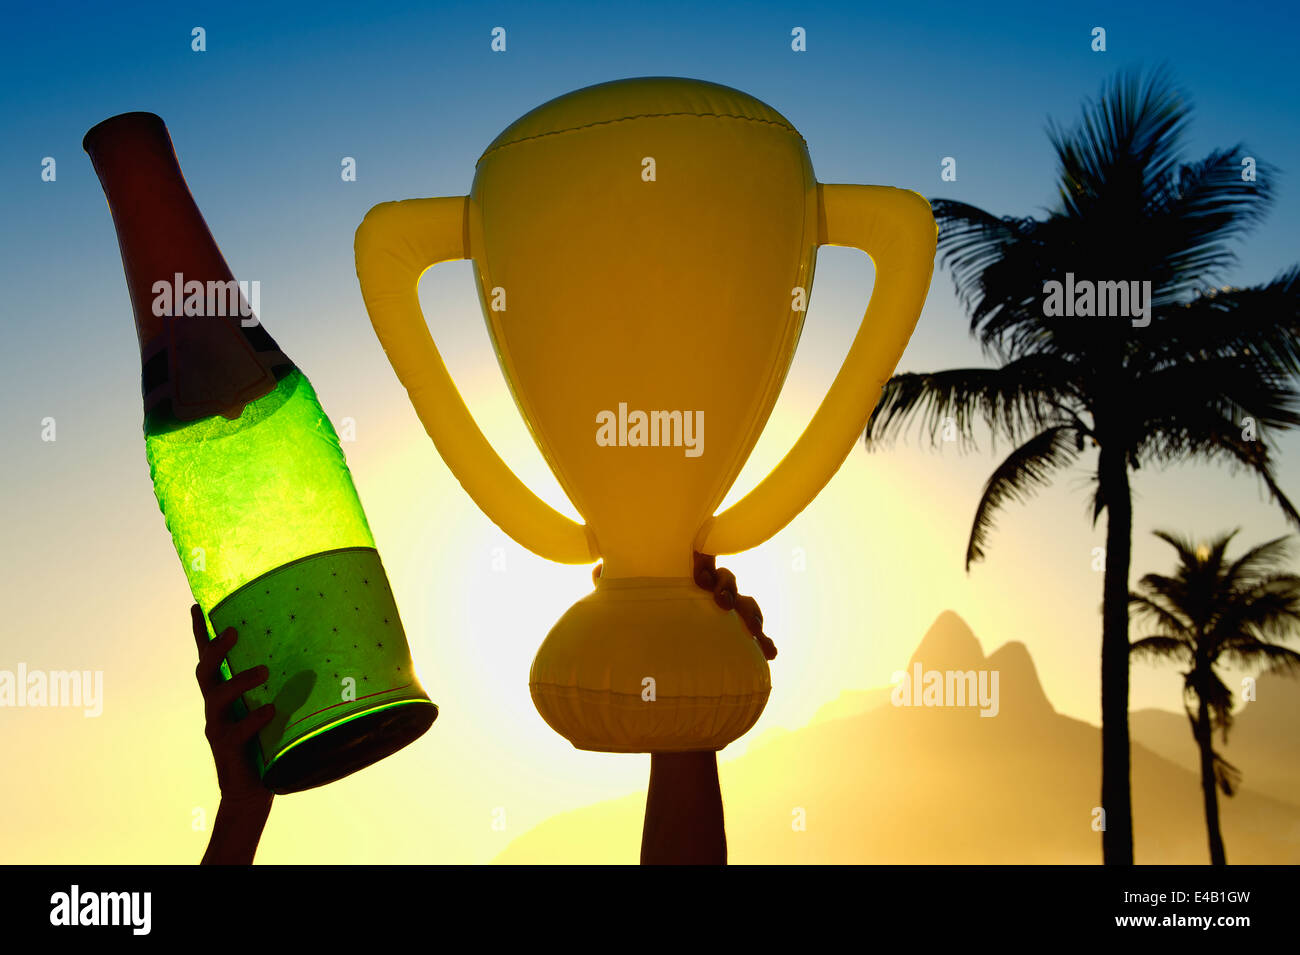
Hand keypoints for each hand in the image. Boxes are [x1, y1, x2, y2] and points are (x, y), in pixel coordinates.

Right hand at [191, 603, 275, 802]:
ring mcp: (219, 727)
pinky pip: (236, 731)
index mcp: (225, 692)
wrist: (253, 789)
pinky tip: (270, 710)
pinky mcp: (227, 749)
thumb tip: (314, 654)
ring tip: (264, 670)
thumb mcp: (272, 706)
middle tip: (233, 629)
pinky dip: (254, 718)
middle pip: (206, 670)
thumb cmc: (266, 741)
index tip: (197, 604)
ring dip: (240, 680)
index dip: (201, 633)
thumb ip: (280, 684)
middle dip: (216, 648)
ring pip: (217, 698)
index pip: (209, 657)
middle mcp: (217, 706)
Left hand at [591, 554, 776, 659]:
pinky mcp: (734, 635)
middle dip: (727, 589)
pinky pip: (754, 635)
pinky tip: (771, 654)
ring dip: (750, 614)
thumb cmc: (641, 608)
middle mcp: (709, 590)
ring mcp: (724, 612)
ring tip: (753, 630)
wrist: (656, 644)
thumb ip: (613, 583)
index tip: (699, 579)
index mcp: (688, 575)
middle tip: (719, 603)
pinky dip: (764, 642)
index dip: (706, 566)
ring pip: (746, 605)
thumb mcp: (627, 596)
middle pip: (728, 580)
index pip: (703, 562)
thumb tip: (598, 570)